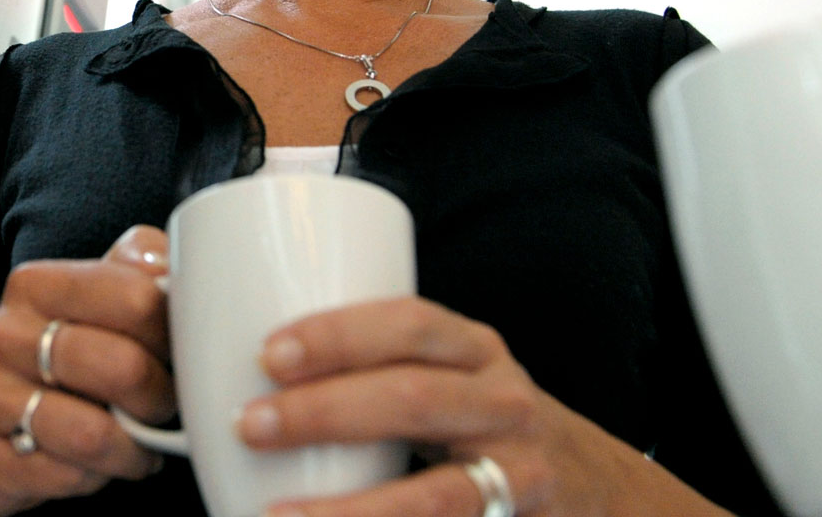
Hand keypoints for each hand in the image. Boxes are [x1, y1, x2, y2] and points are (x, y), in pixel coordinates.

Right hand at [0, 226, 177, 516]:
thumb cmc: (65, 359)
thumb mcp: (100, 301)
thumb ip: (142, 268)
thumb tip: (173, 268)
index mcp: (35, 284)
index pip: (136, 298)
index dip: (173, 336)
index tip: (177, 354)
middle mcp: (0, 333)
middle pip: (123, 367)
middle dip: (159, 398)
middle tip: (161, 406)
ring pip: (92, 433)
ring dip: (131, 449)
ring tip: (135, 444)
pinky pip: (63, 475)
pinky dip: (94, 478)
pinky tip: (94, 466)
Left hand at [237, 297, 728, 516]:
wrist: (591, 486)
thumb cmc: (479, 420)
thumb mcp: (447, 375)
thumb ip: (374, 365)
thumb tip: (230, 351)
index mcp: (474, 350)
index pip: (411, 324)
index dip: (341, 334)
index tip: (269, 351)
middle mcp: (504, 402)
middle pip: (415, 399)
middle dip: (325, 411)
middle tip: (248, 424)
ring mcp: (518, 472)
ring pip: (439, 493)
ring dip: (352, 511)